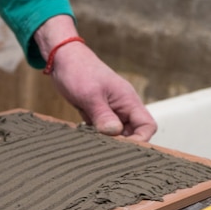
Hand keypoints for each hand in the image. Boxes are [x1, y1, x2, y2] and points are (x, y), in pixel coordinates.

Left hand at [35, 16, 156, 141]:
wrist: (63, 59)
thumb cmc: (78, 71)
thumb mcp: (90, 95)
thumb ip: (103, 116)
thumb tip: (115, 134)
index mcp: (128, 100)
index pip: (147, 126)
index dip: (140, 140)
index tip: (122, 148)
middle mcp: (123, 107)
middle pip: (134, 133)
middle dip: (122, 144)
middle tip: (104, 149)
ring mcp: (111, 110)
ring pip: (117, 134)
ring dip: (107, 141)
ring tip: (92, 142)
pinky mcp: (98, 113)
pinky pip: (103, 130)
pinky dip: (96, 136)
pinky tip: (84, 136)